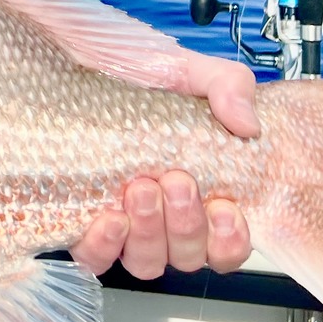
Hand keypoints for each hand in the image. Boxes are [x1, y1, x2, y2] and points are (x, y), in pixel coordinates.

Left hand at [69, 55, 257, 278]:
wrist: (75, 58)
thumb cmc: (132, 72)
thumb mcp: (186, 70)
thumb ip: (228, 86)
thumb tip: (247, 125)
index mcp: (198, 189)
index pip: (226, 244)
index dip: (230, 240)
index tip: (224, 207)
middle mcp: (163, 216)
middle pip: (187, 256)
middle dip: (187, 225)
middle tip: (176, 180)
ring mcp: (123, 222)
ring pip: (146, 262)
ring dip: (149, 234)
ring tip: (141, 189)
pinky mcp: (80, 223)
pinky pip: (94, 258)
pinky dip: (105, 247)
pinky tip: (108, 219)